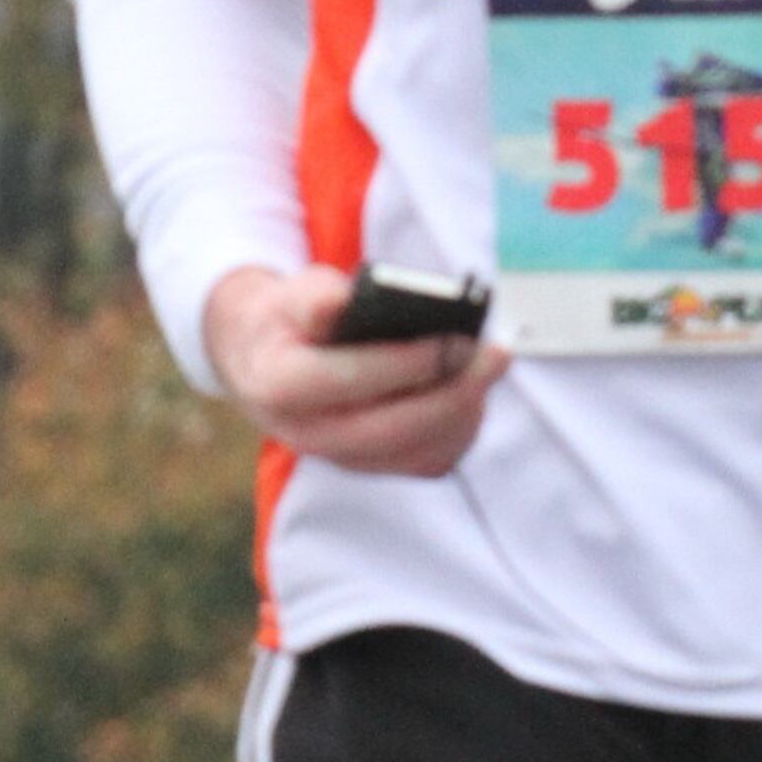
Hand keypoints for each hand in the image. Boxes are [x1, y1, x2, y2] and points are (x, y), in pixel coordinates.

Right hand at [205, 263, 511, 477]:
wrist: (269, 362)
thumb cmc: (291, 320)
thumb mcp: (290, 296)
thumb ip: (315, 298)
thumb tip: (343, 301)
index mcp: (279, 386)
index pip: (342, 380)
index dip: (399, 363)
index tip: (447, 339)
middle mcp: (309, 435)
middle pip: (389, 430)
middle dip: (448, 392)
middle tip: (493, 354)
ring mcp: (344, 458)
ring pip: (416, 452)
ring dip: (462, 410)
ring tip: (491, 363)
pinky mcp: (376, 465)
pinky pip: (430, 461)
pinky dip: (461, 427)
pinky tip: (478, 389)